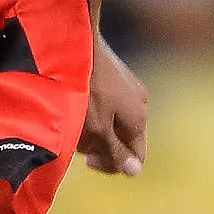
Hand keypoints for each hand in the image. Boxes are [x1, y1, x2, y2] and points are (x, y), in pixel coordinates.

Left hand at [80, 39, 147, 175]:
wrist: (78, 41)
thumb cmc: (85, 90)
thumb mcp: (97, 129)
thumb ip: (115, 151)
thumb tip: (135, 172)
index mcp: (139, 119)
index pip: (136, 156)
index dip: (112, 164)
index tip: (87, 160)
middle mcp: (140, 102)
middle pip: (125, 138)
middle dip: (101, 144)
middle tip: (77, 138)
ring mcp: (129, 85)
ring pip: (115, 120)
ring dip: (94, 127)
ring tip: (73, 120)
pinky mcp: (114, 73)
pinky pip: (108, 102)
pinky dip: (93, 109)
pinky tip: (76, 103)